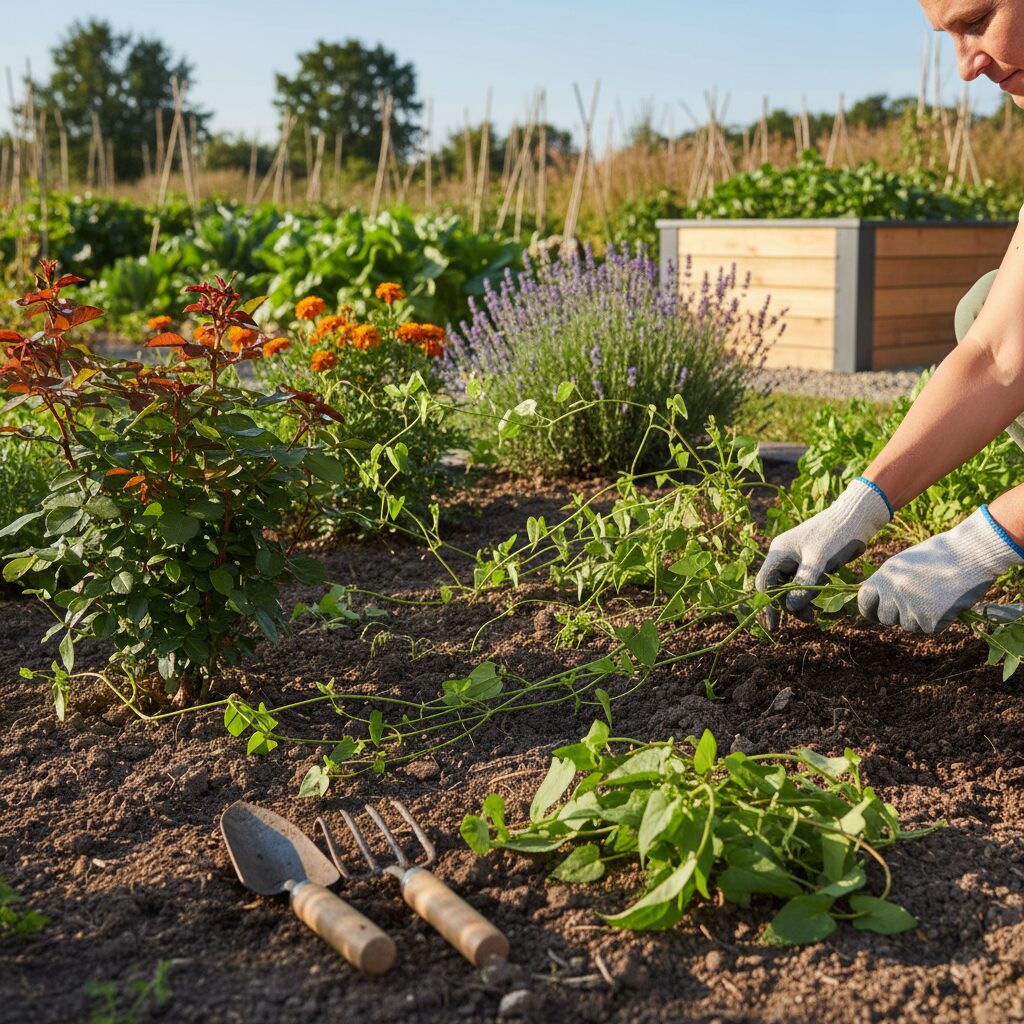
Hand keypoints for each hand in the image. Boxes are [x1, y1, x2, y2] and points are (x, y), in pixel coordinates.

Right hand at [756, 477, 891, 618]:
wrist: (856, 518)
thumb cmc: (835, 535)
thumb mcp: (819, 560)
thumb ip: (803, 584)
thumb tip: (789, 608)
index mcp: (779, 552)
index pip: (765, 583)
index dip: (768, 604)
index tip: (775, 625)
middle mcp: (784, 556)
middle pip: (778, 588)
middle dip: (790, 605)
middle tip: (810, 618)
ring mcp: (796, 559)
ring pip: (791, 587)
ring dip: (802, 601)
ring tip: (818, 613)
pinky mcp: (810, 562)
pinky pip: (804, 583)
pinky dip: (811, 593)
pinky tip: (823, 599)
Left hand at [858, 506, 1023, 632]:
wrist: (970, 554)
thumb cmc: (940, 555)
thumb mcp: (904, 563)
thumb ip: (888, 582)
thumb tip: (875, 600)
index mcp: (883, 577)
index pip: (864, 602)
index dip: (870, 611)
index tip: (878, 615)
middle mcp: (892, 593)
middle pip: (886, 619)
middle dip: (899, 616)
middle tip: (917, 604)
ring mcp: (910, 608)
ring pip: (909, 626)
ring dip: (921, 618)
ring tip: (937, 596)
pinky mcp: (930, 620)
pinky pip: (930, 628)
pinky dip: (940, 620)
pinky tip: (949, 602)